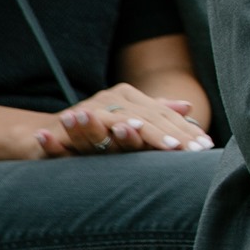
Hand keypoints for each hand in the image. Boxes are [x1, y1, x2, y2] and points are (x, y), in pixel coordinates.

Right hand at [32, 84, 212, 157]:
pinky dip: (110, 123)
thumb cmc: (90, 131)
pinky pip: (95, 122)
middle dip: (175, 137)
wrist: (43, 133)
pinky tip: (126, 127)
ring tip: (171, 144)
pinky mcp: (74, 119)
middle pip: (152, 119)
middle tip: (195, 151)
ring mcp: (96, 106)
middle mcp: (116, 99)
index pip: (165, 117)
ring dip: (151, 131)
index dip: (185, 131)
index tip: (206, 147)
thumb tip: (188, 106)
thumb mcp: (125, 123)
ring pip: (129, 120)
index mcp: (131, 99)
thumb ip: (156, 114)